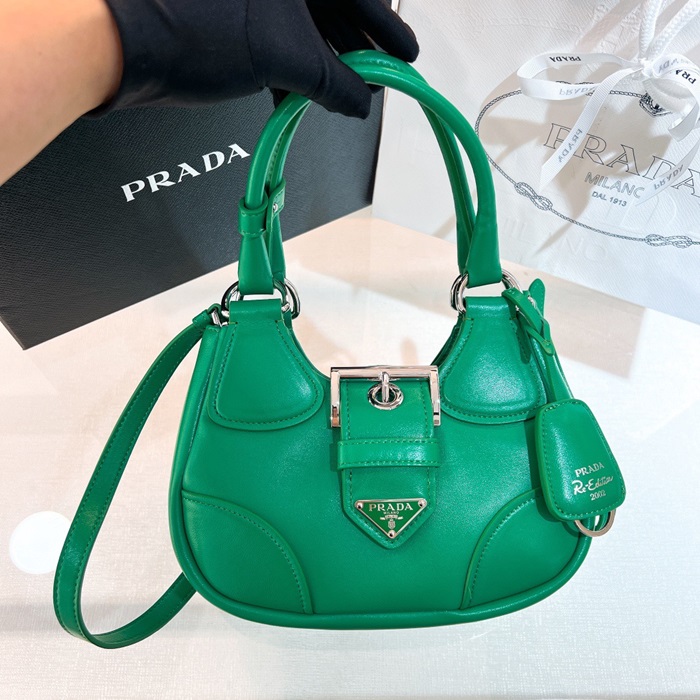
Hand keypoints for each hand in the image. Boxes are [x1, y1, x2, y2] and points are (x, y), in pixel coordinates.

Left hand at [96, 0, 418, 118]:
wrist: (130, 45)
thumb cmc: (199, 28)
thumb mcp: (286, 55)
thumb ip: (334, 81)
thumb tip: (359, 102)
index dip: (385, 28)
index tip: (403, 55)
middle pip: (333, 8)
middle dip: (356, 49)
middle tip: (377, 77)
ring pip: (306, 27)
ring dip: (327, 65)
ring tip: (347, 94)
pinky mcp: (236, 18)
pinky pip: (280, 40)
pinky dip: (295, 69)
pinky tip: (306, 94)